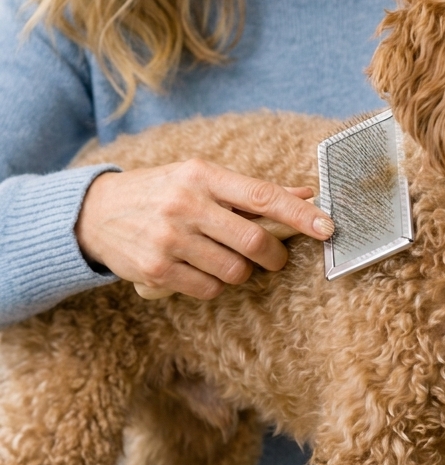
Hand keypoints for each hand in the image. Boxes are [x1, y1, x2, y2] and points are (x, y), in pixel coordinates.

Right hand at [75, 160, 333, 300]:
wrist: (97, 212)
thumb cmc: (162, 192)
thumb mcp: (201, 178)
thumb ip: (251, 191)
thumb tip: (306, 193)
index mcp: (202, 175)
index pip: (262, 195)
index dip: (300, 214)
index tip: (327, 226)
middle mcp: (186, 204)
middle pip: (254, 242)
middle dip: (274, 256)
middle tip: (274, 258)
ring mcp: (170, 239)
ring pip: (234, 271)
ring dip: (241, 272)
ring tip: (224, 259)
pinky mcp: (156, 269)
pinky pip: (208, 289)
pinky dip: (213, 285)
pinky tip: (200, 270)